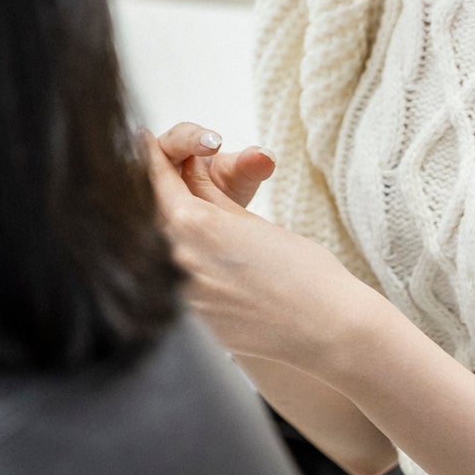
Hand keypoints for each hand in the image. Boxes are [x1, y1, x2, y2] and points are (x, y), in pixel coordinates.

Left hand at [142, 134, 376, 375]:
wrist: (330, 333)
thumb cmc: (305, 273)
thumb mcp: (253, 224)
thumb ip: (212, 197)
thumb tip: (190, 172)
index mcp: (194, 225)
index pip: (157, 181)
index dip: (150, 158)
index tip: (143, 141)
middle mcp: (176, 259)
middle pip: (151, 217)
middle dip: (159, 197)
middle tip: (171, 183)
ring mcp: (180, 295)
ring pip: (159, 252)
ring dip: (169, 234)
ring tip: (195, 227)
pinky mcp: (192, 323)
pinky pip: (173, 285)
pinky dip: (179, 268)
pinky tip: (204, 267)